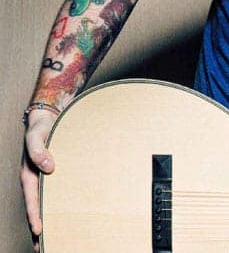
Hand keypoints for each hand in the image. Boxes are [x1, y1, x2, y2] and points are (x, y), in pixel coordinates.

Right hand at [21, 110, 57, 252]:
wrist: (50, 118)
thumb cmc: (43, 127)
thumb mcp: (38, 134)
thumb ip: (39, 149)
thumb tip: (47, 166)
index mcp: (30, 173)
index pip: (32, 198)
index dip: (35, 214)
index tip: (39, 230)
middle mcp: (38, 179)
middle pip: (38, 207)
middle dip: (40, 226)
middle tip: (45, 246)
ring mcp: (47, 179)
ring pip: (49, 203)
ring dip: (52, 220)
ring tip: (59, 238)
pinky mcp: (58, 176)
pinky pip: (59, 193)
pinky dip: (62, 206)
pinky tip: (69, 216)